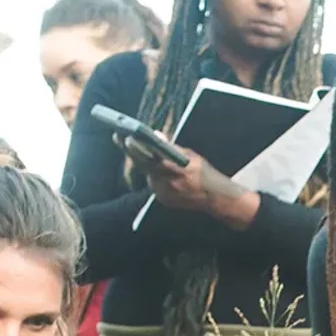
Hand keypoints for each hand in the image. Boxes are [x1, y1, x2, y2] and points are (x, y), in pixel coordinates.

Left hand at [135, 145, 259, 226]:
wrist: (215, 198)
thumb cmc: (204, 173)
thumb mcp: (190, 155)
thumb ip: (170, 146)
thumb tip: (156, 134)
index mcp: (170, 167)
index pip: (144, 154)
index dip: (131, 146)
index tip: (120, 136)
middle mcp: (163, 181)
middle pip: (142, 165)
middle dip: (136, 153)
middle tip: (126, 141)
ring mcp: (162, 192)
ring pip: (149, 175)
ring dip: (149, 166)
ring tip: (157, 160)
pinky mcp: (163, 200)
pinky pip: (155, 185)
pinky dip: (157, 178)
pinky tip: (166, 175)